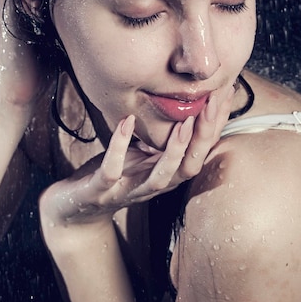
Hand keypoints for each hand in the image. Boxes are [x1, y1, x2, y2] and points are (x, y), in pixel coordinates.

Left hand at [39, 84, 234, 229]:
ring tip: (184, 122)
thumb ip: (163, 137)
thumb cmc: (114, 175)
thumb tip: (185, 104)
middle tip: (213, 102)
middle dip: (204, 135)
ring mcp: (128, 191)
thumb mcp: (142, 153)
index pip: (200, 151)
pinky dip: (120, 147)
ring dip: (174, 151)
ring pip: (160, 177)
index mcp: (166, 174)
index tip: (225, 93)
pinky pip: (113, 170)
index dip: (216, 125)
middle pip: (190, 166)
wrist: (75, 208)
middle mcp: (153, 186)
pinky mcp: (101, 192)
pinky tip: (127, 121)